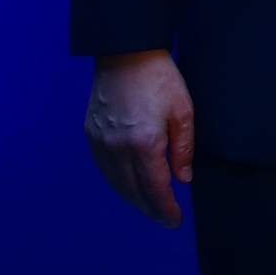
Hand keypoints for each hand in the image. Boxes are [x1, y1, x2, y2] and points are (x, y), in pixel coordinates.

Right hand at [86, 50, 195, 226]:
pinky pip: (104, 168)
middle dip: (150, 208)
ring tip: (150, 207)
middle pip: (133, 190)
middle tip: (165, 219)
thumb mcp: (183, 112)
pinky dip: (117, 182)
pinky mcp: (92, 133)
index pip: (155, 187)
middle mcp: (117, 147)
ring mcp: (101, 141)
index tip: (174, 220)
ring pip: (116, 182)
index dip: (165, 207)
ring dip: (133, 198)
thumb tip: (183, 179)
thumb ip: (183, 149)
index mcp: (144, 142)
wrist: (125, 53)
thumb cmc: (160, 79)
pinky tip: (129, 186)